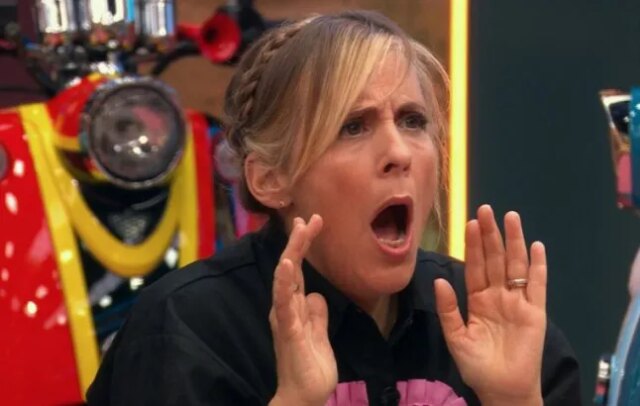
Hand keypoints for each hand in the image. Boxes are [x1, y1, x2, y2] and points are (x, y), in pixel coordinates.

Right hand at [268, 215, 337, 405]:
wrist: (305, 395)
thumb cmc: (310, 366)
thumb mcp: (319, 332)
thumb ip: (317, 313)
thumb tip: (317, 294)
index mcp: (294, 307)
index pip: (298, 270)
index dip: (304, 246)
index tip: (313, 222)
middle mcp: (285, 307)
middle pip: (290, 267)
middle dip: (299, 241)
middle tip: (309, 218)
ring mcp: (285, 317)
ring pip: (285, 278)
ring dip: (292, 253)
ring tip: (299, 230)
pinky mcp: (288, 330)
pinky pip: (285, 302)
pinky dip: (284, 282)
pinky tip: (287, 264)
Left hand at [434, 205, 545, 405]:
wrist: (502, 389)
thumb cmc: (478, 366)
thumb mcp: (456, 337)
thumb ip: (448, 309)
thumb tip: (439, 281)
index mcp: (477, 299)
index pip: (475, 266)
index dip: (473, 244)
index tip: (469, 222)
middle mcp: (498, 295)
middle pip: (494, 259)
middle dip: (490, 235)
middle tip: (486, 210)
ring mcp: (518, 301)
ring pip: (515, 265)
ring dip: (513, 241)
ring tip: (510, 217)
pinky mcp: (535, 311)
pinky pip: (537, 285)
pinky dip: (538, 266)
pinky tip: (536, 247)